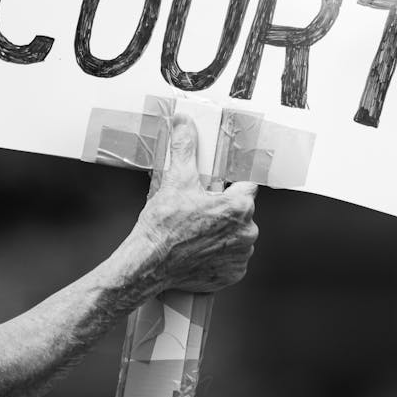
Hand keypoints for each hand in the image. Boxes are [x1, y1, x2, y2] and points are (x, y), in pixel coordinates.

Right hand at [132, 113, 258, 293]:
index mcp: (239, 206)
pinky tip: (200, 250)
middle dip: (223, 209)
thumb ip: (184, 146)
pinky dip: (219, 254)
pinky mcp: (233, 275)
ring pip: (238, 235)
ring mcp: (241, 256)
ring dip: (223, 232)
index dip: (229, 185)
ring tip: (196, 231)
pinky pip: (232, 259)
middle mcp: (247, 232)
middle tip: (198, 209)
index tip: (216, 188)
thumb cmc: (163, 224)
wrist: (149, 264)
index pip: (246, 186)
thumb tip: (184, 121)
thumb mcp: (175, 179)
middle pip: (241, 211)